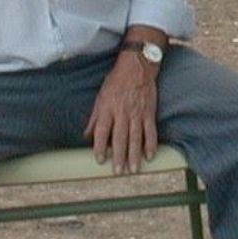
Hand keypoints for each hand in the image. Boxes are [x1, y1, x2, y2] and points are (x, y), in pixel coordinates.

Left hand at [85, 53, 159, 173]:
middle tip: (118, 171)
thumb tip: (86, 136)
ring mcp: (137, 113)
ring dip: (135, 155)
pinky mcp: (149, 112)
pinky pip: (150, 131)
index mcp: (108, 108)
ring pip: (136, 137)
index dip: (100, 146)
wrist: (137, 67)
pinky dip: (151, 144)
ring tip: (134, 169)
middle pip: (120, 137)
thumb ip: (94, 118)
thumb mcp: (100, 97)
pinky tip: (150, 156)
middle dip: (119, 156)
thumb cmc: (116, 82)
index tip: (99, 160)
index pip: (103, 131)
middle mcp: (122, 112)